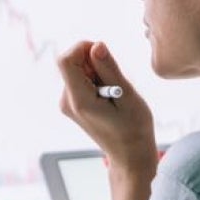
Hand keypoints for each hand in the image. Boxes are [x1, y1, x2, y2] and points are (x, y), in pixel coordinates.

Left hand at [57, 41, 157, 174]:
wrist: (129, 155)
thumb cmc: (134, 128)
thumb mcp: (127, 95)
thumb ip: (109, 69)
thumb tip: (96, 45)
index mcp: (79, 101)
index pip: (66, 60)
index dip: (83, 48)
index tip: (104, 53)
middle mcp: (67, 102)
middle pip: (71, 63)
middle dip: (93, 61)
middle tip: (114, 80)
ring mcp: (67, 104)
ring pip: (77, 70)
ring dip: (96, 72)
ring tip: (113, 92)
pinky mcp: (72, 104)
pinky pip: (80, 80)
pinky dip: (94, 80)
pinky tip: (108, 96)